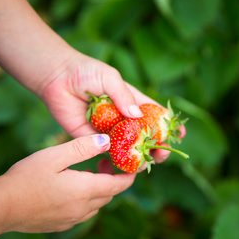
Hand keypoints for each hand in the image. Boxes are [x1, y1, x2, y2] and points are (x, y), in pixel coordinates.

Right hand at [0, 134, 134, 232]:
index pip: (119, 185)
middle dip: (112, 180)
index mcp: (86, 190)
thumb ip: (83, 148)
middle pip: (108, 195)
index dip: (128, 175)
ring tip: (86, 174)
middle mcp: (83, 209)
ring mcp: (72, 220)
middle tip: (102, 162)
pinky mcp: (60, 226)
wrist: (1, 208)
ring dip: (98, 191)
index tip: (130, 164)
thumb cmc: (27, 177)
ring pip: (96, 205)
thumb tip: (107, 141)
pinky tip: (70, 190)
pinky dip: (85, 201)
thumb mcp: (55, 156)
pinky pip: (82, 213)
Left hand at [40, 50, 184, 165]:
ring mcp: (109, 130)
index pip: (155, 115)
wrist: (57, 78)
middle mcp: (123, 118)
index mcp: (131, 101)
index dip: (169, 126)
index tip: (180, 135)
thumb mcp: (110, 78)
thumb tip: (138, 116)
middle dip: (157, 146)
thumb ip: (123, 96)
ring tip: (144, 163)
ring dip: (138, 157)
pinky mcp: (91, 139)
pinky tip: (122, 166)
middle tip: (161, 154)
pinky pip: (107, 153)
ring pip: (128, 149)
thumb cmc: (86, 71)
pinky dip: (116, 162)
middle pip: (145, 136)